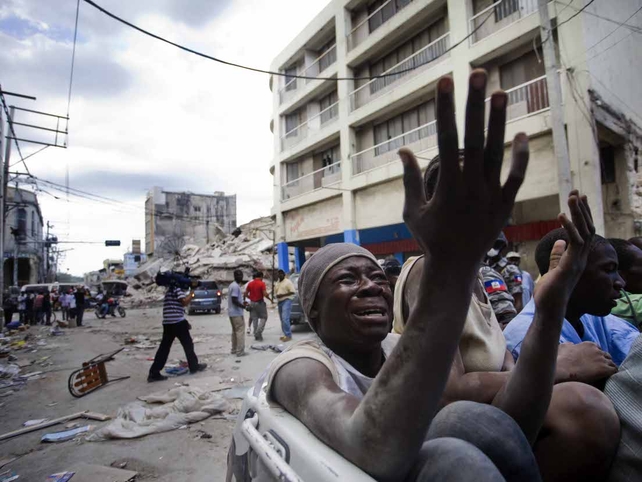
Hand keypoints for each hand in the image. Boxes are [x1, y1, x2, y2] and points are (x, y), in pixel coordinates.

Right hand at [399, 70, 528, 267]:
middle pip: (474, 138)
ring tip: (500, 91)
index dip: (445, 109)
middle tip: (477, 73)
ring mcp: (490, 196)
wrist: (455, 267)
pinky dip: (521, 157)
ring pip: (497, 152)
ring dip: (498, 121)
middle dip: (475, 104)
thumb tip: (403, 150)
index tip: (445, 83)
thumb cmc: (429, 239)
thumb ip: (410, 179)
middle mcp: (471, 188)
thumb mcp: (412, 211)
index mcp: (447, 187)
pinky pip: (516, 177)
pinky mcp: (505, 205)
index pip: (446, 140)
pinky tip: (521, 134)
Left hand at [534, 191, 594, 313]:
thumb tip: (559, 242)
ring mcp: (578, 262)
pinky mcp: (570, 266)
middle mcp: (581, 258)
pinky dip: (569, 227)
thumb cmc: (549, 293)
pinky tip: (561, 215)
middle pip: (587, 228)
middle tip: (576, 191)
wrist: (548, 310)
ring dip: (578, 213)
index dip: (582, 215)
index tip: (578, 199)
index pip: (584, 232)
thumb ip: (557, 256)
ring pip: (584, 232)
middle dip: (582, 209)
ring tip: (572, 196)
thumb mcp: (552, 270)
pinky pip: (574, 242)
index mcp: (577, 258)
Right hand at [556, 342, 616, 383]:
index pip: (598, 349)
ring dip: (609, 368)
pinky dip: (612, 373)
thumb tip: (572, 344)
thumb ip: (570, 344)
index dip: (596, 355)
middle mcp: (597, 350)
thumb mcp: (564, 346)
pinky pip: (614, 370)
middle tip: (599, 368)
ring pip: (611, 363)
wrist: (563, 370)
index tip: (593, 361)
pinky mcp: (605, 369)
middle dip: (604, 361)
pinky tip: (608, 378)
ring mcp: (602, 359)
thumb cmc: (561, 359)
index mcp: (589, 344)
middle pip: (606, 355)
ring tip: (605, 375)